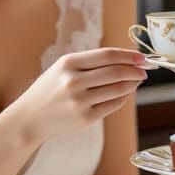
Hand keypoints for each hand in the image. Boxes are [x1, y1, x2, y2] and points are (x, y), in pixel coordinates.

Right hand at [7, 48, 152, 147]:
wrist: (29, 118)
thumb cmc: (50, 89)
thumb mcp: (63, 68)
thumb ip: (92, 63)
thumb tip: (129, 61)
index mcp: (68, 63)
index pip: (108, 55)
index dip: (129, 55)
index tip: (143, 57)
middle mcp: (74, 81)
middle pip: (116, 72)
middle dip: (136, 70)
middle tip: (145, 70)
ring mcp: (80, 101)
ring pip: (119, 89)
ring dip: (132, 84)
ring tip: (136, 80)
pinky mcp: (85, 118)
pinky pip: (113, 105)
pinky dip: (122, 98)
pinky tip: (123, 94)